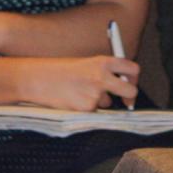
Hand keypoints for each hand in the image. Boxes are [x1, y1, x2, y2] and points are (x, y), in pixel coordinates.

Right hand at [23, 55, 140, 111]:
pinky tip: (73, 99)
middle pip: (131, 90)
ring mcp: (95, 94)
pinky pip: (94, 111)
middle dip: (129, 97)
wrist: (38, 79)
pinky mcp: (86, 108)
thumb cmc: (61, 70)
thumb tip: (123, 84)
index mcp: (103, 61)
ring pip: (107, 102)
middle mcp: (102, 76)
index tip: (131, 82)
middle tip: (126, 101)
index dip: (134, 77)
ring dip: (98, 101)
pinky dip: (86, 108)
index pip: (132, 68)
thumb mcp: (85, 64)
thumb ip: (104, 71)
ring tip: (78, 92)